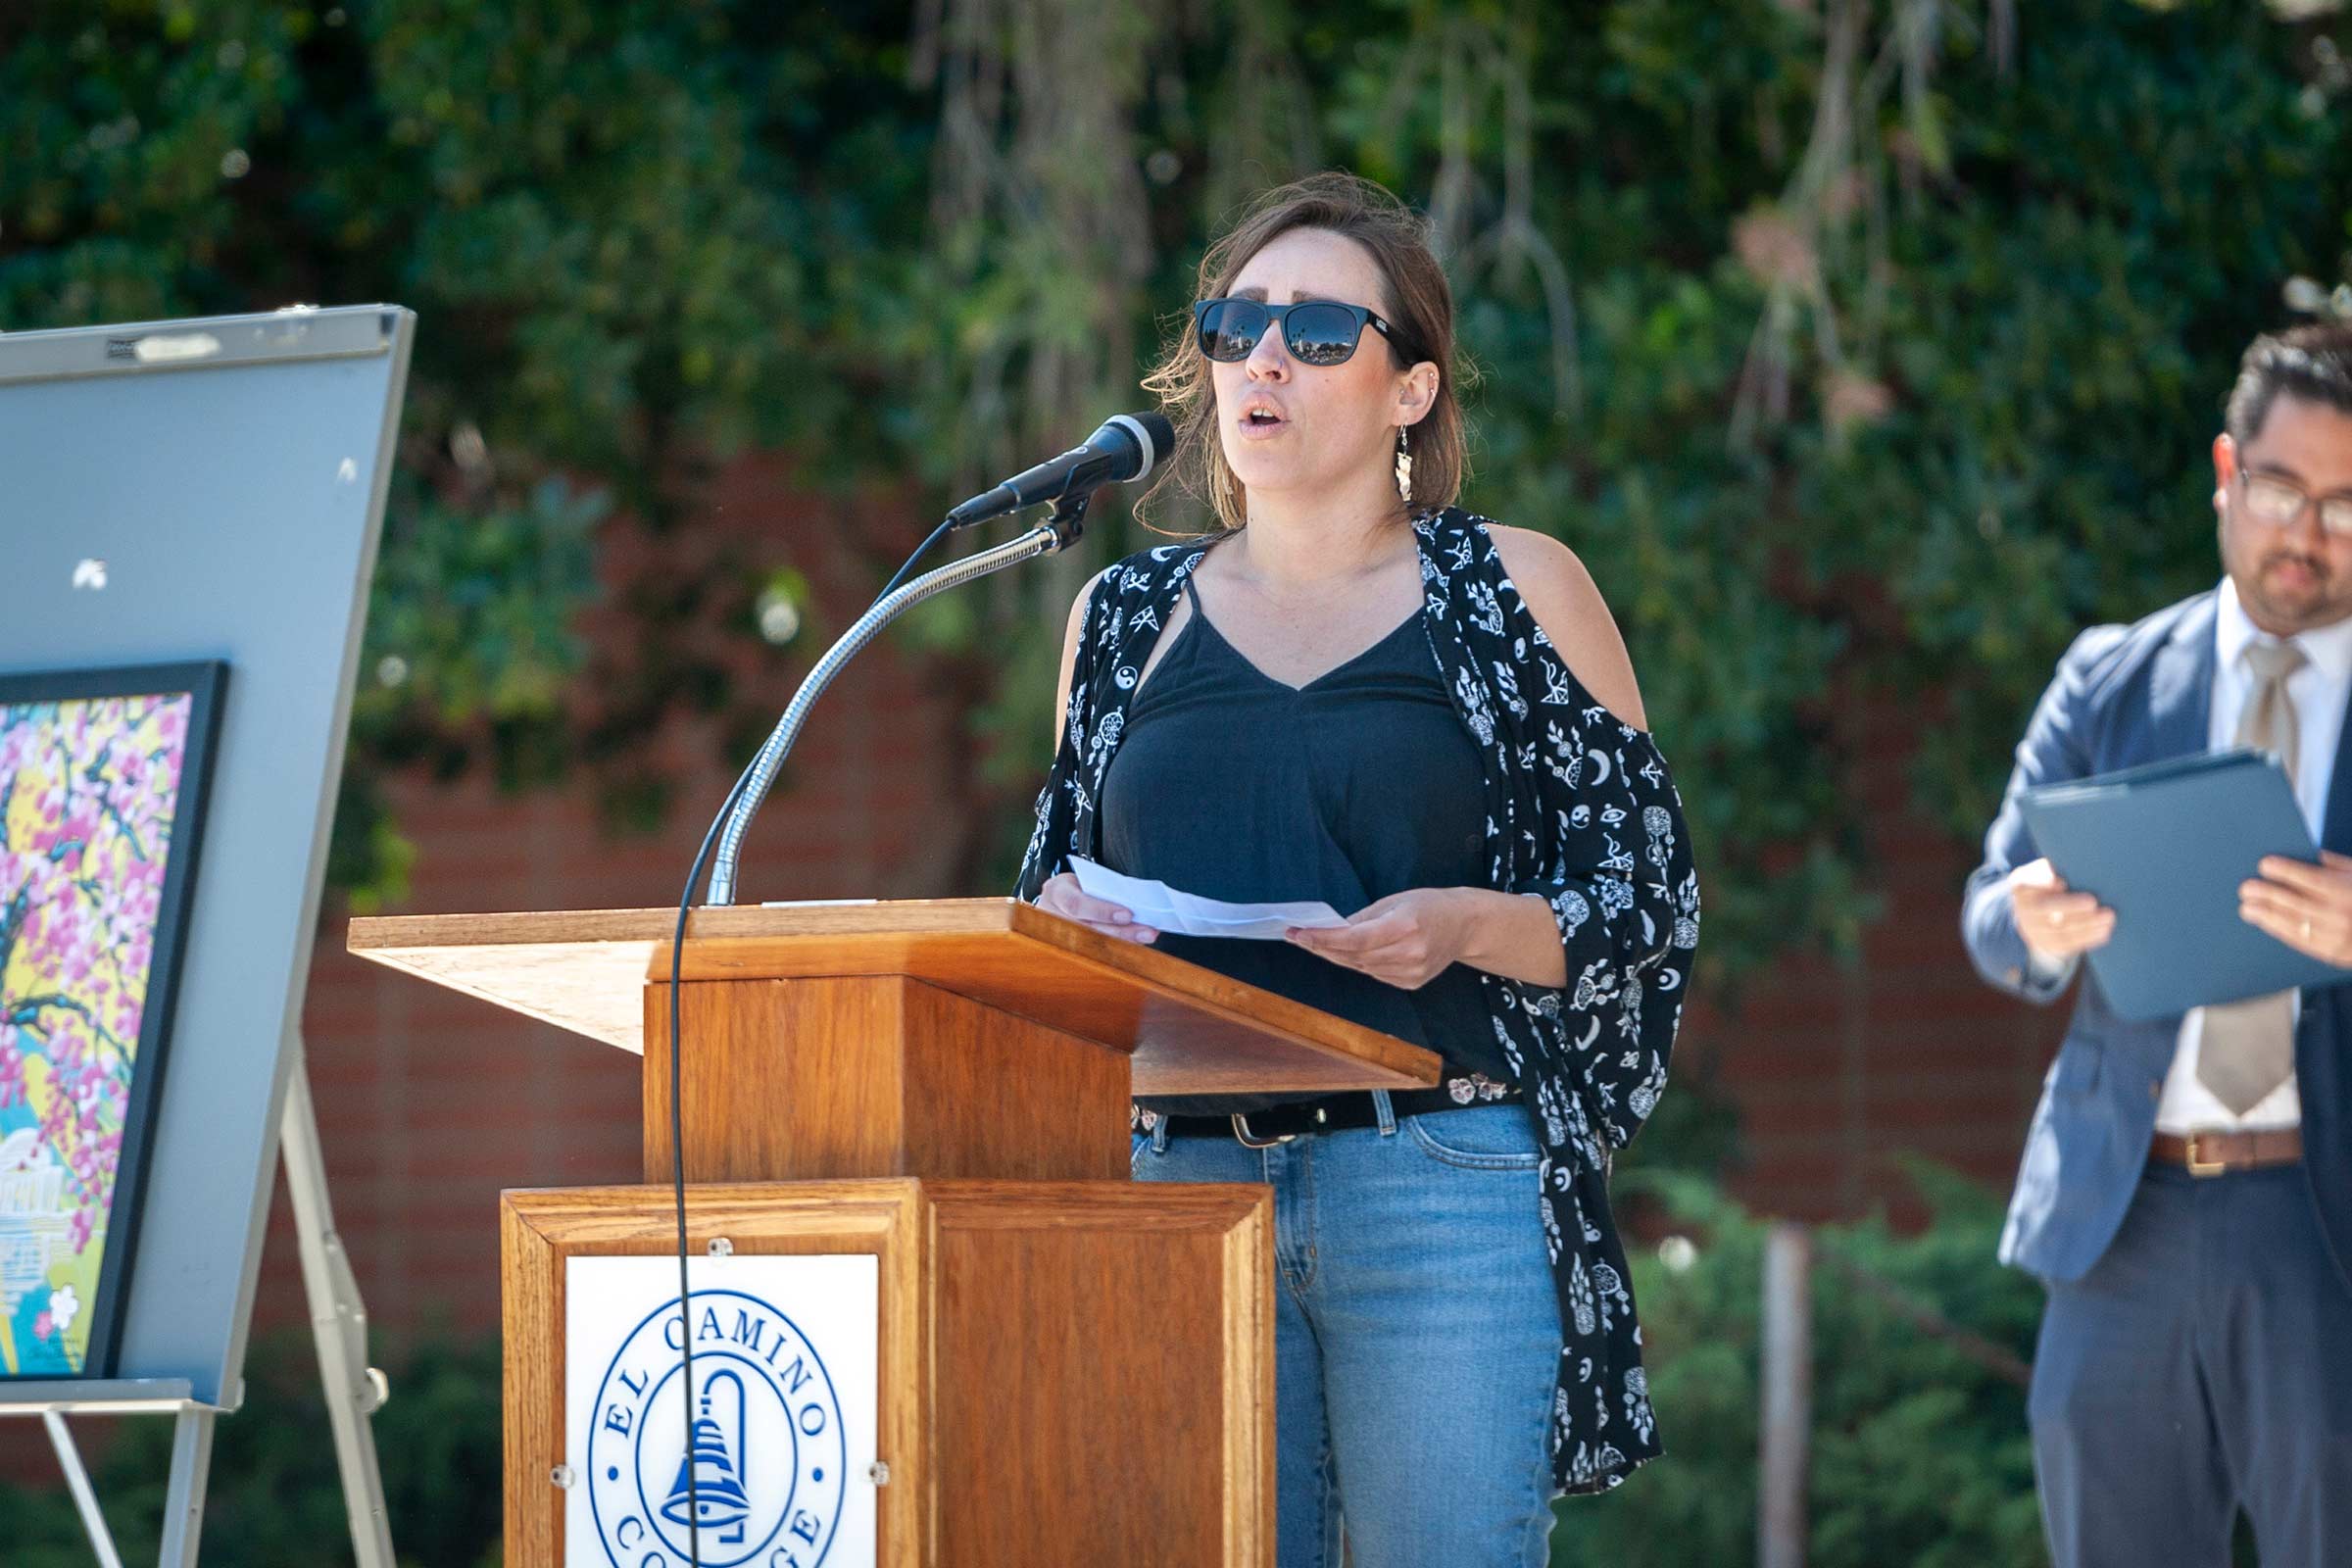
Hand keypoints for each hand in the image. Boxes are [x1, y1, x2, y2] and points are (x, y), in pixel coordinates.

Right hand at [1035, 871, 1157, 943]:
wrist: (1062, 897)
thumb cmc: (1078, 886)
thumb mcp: (1085, 879)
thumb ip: (1104, 890)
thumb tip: (1137, 903)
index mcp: (1056, 891)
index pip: (1076, 904)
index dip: (1102, 911)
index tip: (1128, 914)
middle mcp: (1052, 916)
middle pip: (1089, 930)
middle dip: (1122, 932)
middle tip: (1148, 931)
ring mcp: (1058, 937)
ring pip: (1094, 946)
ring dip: (1125, 944)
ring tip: (1147, 937)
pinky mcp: (1067, 950)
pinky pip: (1095, 954)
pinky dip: (1119, 951)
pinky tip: (1137, 946)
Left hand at [1285, 888, 1469, 988]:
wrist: (1464, 926)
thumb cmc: (1429, 906)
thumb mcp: (1394, 901)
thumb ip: (1362, 918)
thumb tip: (1331, 930)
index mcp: (1404, 926)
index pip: (1354, 939)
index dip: (1323, 939)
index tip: (1299, 933)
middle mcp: (1409, 953)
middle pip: (1353, 956)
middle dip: (1322, 946)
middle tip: (1298, 937)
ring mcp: (1411, 972)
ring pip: (1361, 968)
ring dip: (1337, 956)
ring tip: (1318, 943)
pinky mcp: (1411, 983)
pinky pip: (1374, 974)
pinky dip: (1359, 963)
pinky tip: (1351, 953)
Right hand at [2009, 858, 2115, 960]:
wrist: (2037, 910)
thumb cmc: (2051, 880)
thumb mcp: (2047, 868)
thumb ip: (2057, 867)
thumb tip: (2081, 868)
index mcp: (2022, 886)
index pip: (2026, 884)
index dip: (2043, 884)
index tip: (2062, 882)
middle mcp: (2023, 910)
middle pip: (2044, 909)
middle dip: (2070, 906)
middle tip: (2093, 902)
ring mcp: (2034, 930)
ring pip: (2059, 930)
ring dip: (2086, 924)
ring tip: (2108, 916)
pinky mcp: (2048, 945)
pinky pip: (2068, 945)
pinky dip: (2088, 938)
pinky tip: (2104, 930)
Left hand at [2240, 851, 2351, 966]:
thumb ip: (2338, 866)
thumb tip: (2309, 855)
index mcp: (2351, 892)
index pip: (2313, 879)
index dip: (2287, 871)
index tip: (2265, 864)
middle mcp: (2344, 916)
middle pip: (2298, 903)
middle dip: (2268, 894)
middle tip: (2246, 888)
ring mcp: (2339, 938)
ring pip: (2296, 925)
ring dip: (2267, 917)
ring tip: (2247, 908)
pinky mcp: (2335, 956)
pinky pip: (2302, 943)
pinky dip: (2281, 932)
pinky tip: (2266, 924)